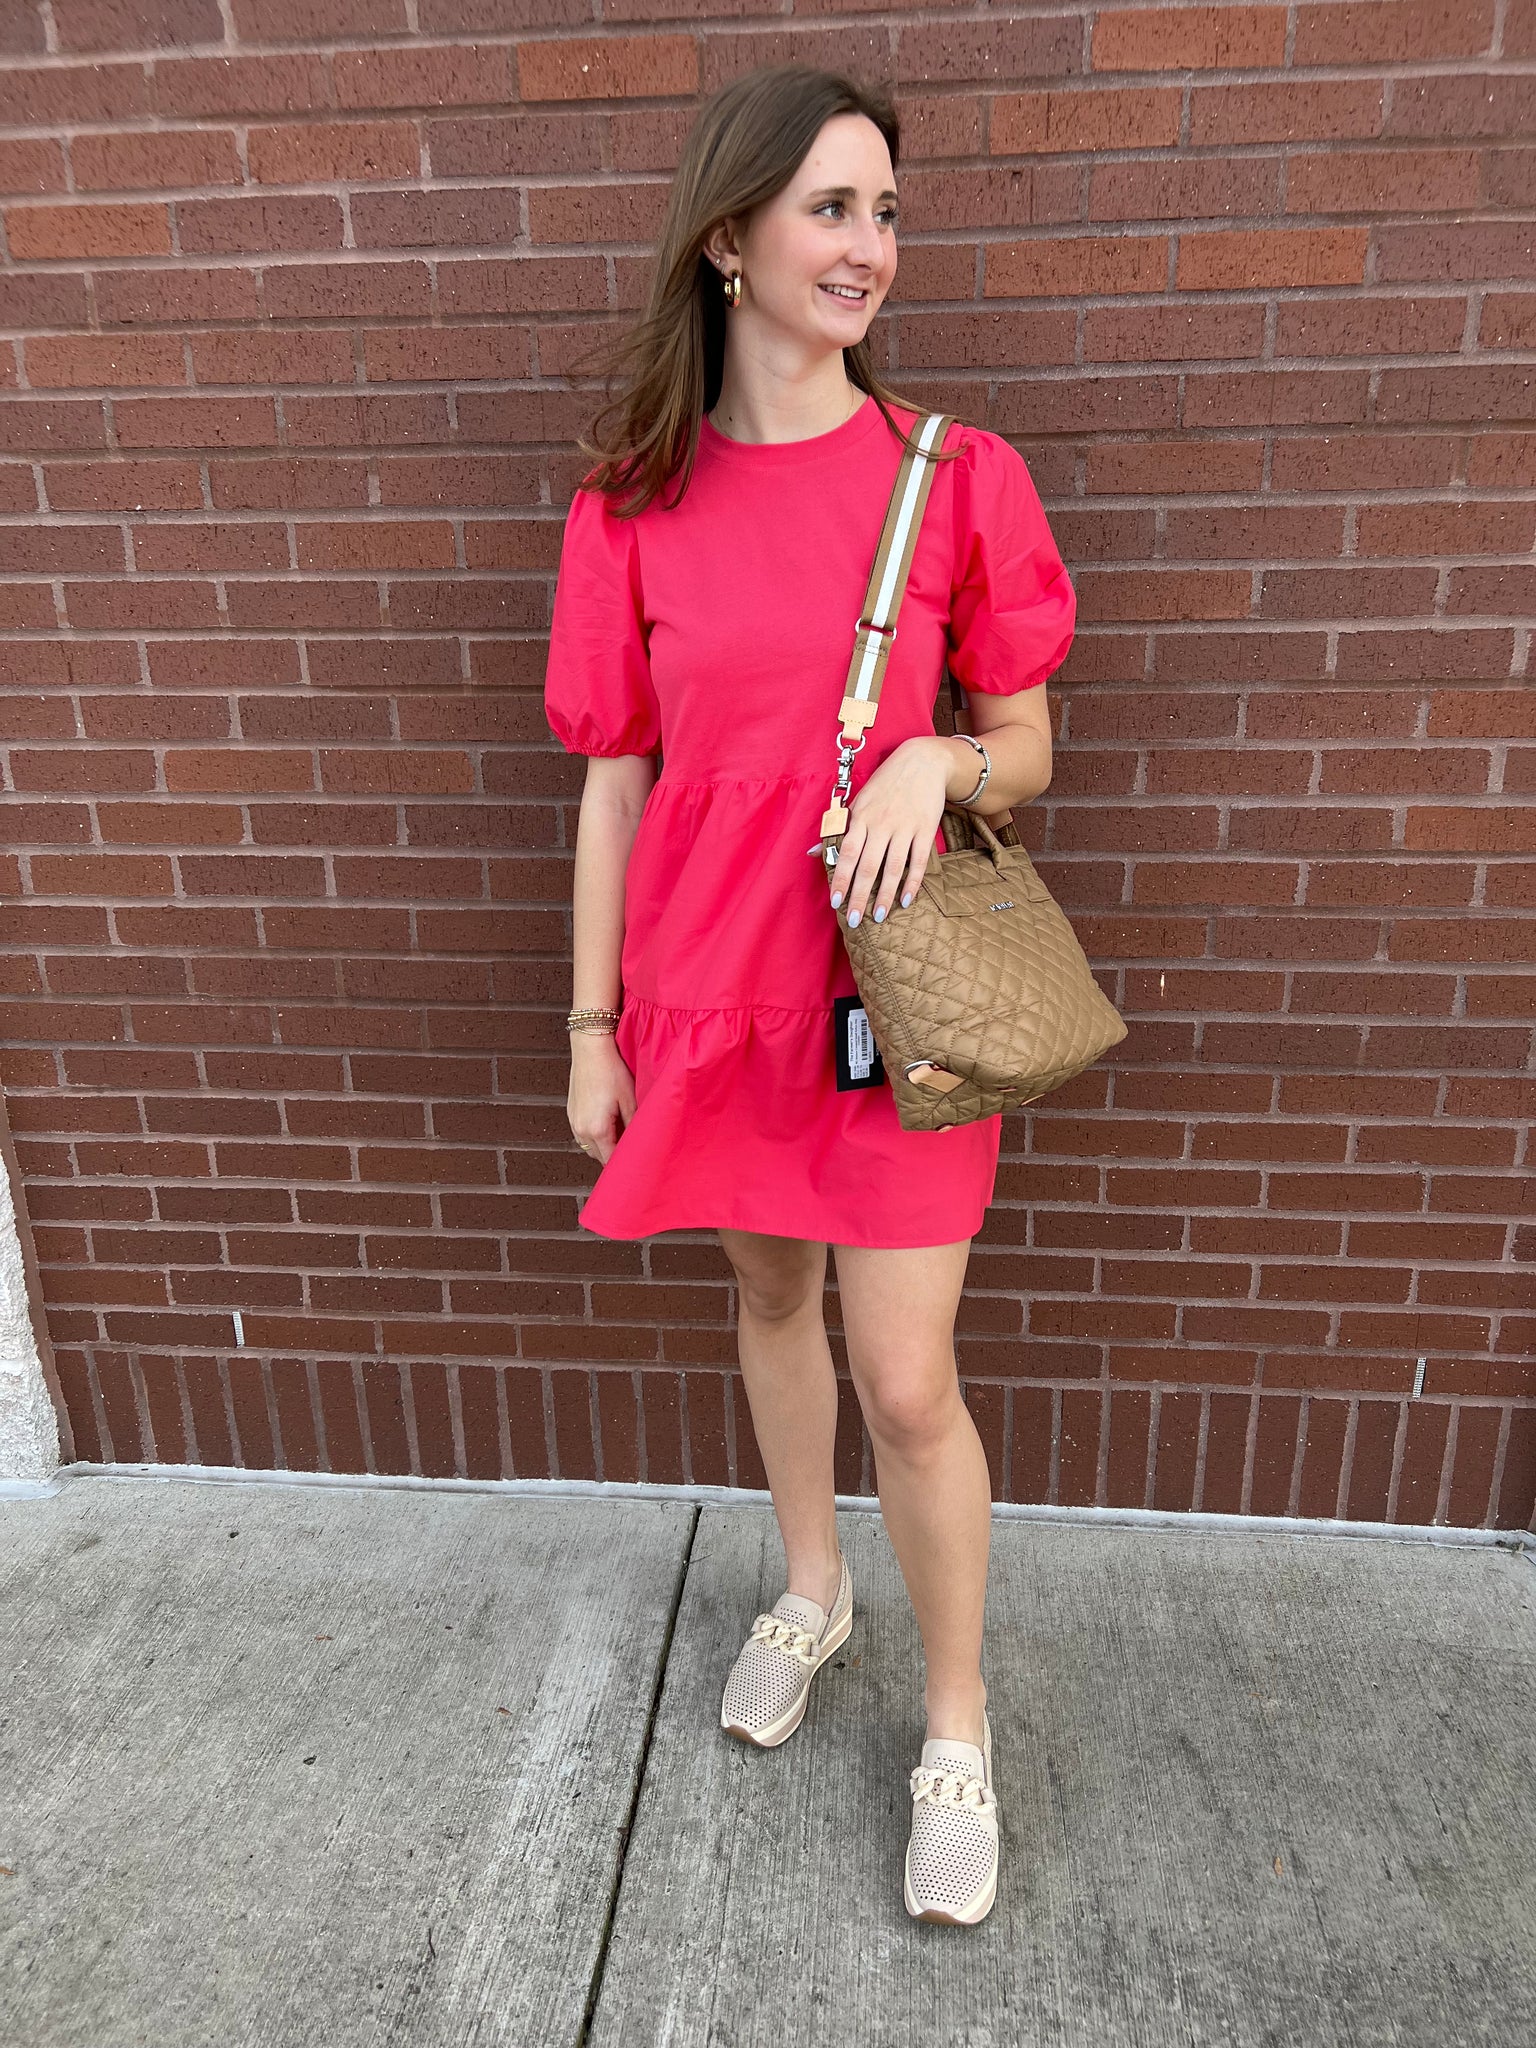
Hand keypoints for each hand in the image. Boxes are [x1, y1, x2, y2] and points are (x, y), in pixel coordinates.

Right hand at [567, 1031, 635, 1164]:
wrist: (590, 1049)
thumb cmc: (611, 1071)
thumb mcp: (630, 1100)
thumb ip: (635, 1126)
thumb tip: (640, 1142)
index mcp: (597, 1130)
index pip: (611, 1161)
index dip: (624, 1164)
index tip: (636, 1165)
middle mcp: (581, 1130)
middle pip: (599, 1157)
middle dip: (615, 1156)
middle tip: (632, 1150)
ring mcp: (574, 1122)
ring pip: (590, 1147)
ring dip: (604, 1146)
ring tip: (621, 1135)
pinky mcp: (571, 1113)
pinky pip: (583, 1135)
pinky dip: (595, 1136)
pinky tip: (608, 1123)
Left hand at [826, 736, 957, 926]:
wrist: (922, 761)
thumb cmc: (885, 784)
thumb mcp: (858, 801)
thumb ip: (839, 828)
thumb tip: (814, 852)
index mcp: (861, 817)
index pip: (847, 853)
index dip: (841, 878)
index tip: (836, 901)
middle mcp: (881, 823)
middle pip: (868, 866)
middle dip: (860, 895)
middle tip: (854, 920)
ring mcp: (905, 827)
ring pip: (893, 868)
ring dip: (886, 895)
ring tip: (878, 916)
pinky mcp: (925, 829)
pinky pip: (918, 861)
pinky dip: (913, 882)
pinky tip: (906, 901)